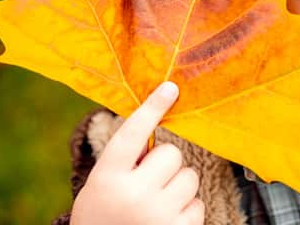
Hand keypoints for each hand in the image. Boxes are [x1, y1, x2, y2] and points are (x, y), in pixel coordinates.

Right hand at [70, 82, 203, 224]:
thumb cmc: (104, 217)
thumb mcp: (102, 186)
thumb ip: (125, 160)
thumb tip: (158, 125)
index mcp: (107, 177)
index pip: (131, 133)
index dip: (152, 108)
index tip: (171, 88)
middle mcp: (132, 194)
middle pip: (171, 154)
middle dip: (165, 166)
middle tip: (148, 184)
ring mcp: (157, 214)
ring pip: (190, 177)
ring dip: (178, 188)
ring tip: (156, 206)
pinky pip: (198, 203)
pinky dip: (187, 210)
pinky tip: (166, 222)